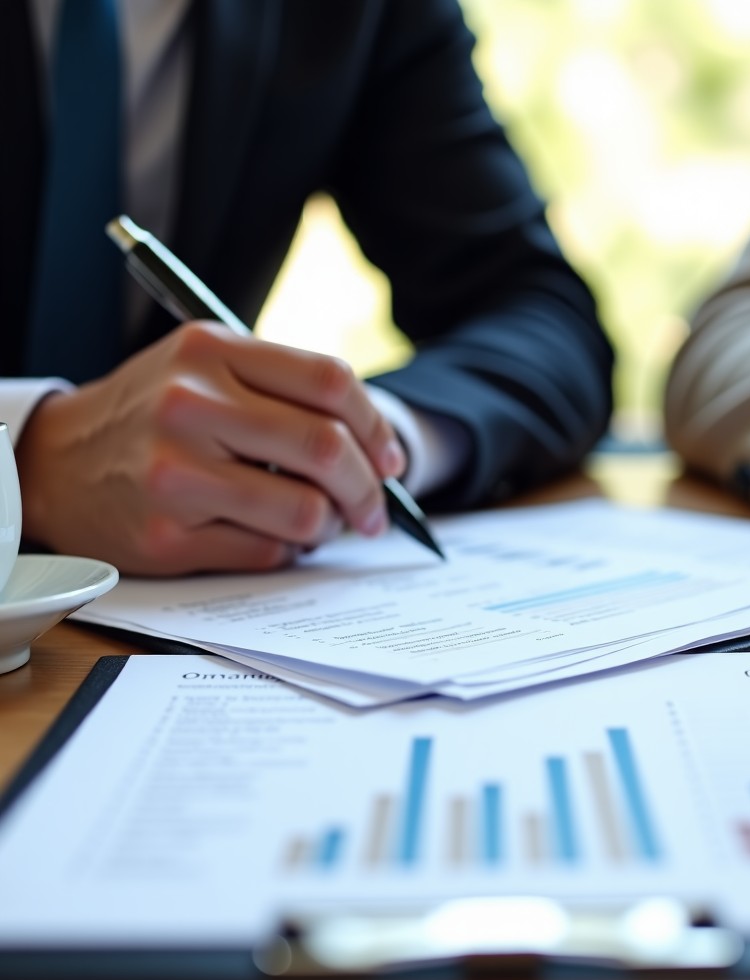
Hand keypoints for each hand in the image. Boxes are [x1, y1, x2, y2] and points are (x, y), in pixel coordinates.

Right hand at [15, 322, 406, 574]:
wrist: (54, 463)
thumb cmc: (151, 414)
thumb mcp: (203, 369)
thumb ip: (282, 389)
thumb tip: (375, 450)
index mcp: (210, 351)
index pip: (330, 382)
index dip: (376, 427)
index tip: (390, 461)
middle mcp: (190, 406)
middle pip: (326, 449)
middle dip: (369, 489)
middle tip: (375, 510)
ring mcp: (174, 475)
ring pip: (305, 513)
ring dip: (330, 526)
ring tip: (320, 523)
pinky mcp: (165, 538)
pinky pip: (267, 554)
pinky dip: (286, 551)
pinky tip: (271, 538)